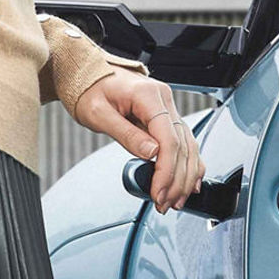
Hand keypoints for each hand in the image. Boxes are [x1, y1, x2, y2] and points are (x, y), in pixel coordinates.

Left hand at [72, 69, 206, 212]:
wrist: (87, 74)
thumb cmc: (89, 89)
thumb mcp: (98, 114)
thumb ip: (126, 134)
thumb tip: (151, 153)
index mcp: (149, 96)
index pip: (169, 139)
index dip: (167, 170)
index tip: (158, 192)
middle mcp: (164, 99)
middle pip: (182, 145)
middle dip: (176, 180)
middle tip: (165, 203)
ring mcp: (167, 106)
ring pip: (188, 145)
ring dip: (185, 176)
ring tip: (176, 199)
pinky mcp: (165, 115)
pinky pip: (184, 141)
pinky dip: (190, 163)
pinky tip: (190, 181)